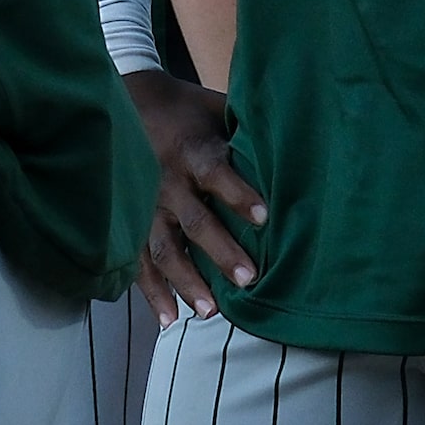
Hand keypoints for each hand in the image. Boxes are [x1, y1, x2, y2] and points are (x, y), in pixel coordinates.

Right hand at [125, 69, 264, 325]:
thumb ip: (246, 129)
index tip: (264, 218)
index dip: (239, 195)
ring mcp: (146, 207)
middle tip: (248, 279)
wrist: (127, 103)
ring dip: (187, 282)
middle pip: (194, 221)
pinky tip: (170, 321)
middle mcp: (167, 182)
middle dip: (220, 251)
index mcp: (193, 150)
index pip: (217, 173)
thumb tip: (296, 140)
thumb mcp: (216, 108)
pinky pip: (139, 263)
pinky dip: (153, 293)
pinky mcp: (132, 224)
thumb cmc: (187, 109)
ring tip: (211, 311)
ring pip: (165, 249)